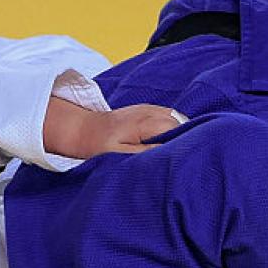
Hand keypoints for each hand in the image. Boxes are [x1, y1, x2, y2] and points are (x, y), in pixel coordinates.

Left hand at [44, 99, 181, 158]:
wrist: (83, 129)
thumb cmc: (100, 146)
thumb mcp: (122, 155)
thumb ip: (148, 152)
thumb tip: (171, 152)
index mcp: (147, 122)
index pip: (179, 129)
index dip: (184, 143)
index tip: (183, 158)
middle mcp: (151, 111)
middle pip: (181, 123)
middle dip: (184, 138)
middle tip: (179, 158)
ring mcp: (150, 108)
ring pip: (177, 118)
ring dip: (179, 132)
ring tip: (174, 150)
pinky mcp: (147, 110)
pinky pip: (168, 116)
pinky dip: (172, 127)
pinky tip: (166, 140)